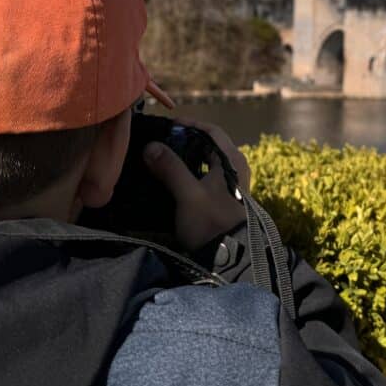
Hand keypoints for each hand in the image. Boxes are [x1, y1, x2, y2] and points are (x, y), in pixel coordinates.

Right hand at [142, 120, 248, 250]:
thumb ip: (170, 168)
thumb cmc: (211, 222)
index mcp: (232, 161)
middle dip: (183, 143)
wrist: (230, 260)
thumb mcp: (188, 194)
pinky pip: (203, 179)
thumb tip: (151, 146)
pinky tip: (170, 182)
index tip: (167, 125)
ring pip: (204, 164)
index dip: (189, 125)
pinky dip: (188, 176)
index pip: (211, 131)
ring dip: (184, 160)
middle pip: (207, 147)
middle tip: (159, 144)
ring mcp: (230, 186)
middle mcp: (235, 170)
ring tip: (160, 161)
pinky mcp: (223, 201)